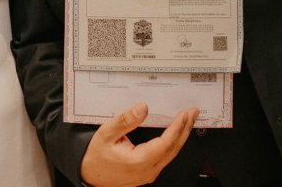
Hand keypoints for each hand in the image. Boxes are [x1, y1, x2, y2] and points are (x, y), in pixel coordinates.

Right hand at [80, 103, 197, 186]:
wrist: (88, 173)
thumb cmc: (96, 156)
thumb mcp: (106, 133)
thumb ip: (126, 120)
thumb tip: (142, 108)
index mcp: (139, 161)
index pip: (166, 143)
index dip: (177, 128)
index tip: (185, 114)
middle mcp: (147, 170)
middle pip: (173, 149)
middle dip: (185, 129)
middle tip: (193, 113)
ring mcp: (149, 173)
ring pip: (171, 154)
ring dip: (181, 136)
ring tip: (187, 121)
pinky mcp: (147, 173)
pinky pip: (165, 158)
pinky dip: (173, 144)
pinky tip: (175, 135)